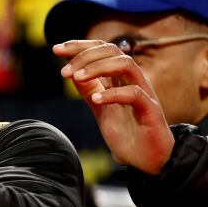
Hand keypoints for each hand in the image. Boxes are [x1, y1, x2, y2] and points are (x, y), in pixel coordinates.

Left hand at [54, 40, 173, 174]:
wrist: (148, 160)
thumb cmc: (127, 134)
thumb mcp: (100, 110)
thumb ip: (89, 91)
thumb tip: (72, 73)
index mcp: (121, 79)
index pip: (103, 50)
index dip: (80, 46)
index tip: (56, 49)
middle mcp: (133, 81)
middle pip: (113, 51)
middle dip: (85, 55)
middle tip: (64, 71)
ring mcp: (144, 93)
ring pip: (126, 64)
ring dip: (98, 67)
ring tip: (77, 78)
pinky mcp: (151, 110)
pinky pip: (134, 93)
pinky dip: (113, 94)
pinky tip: (96, 99)